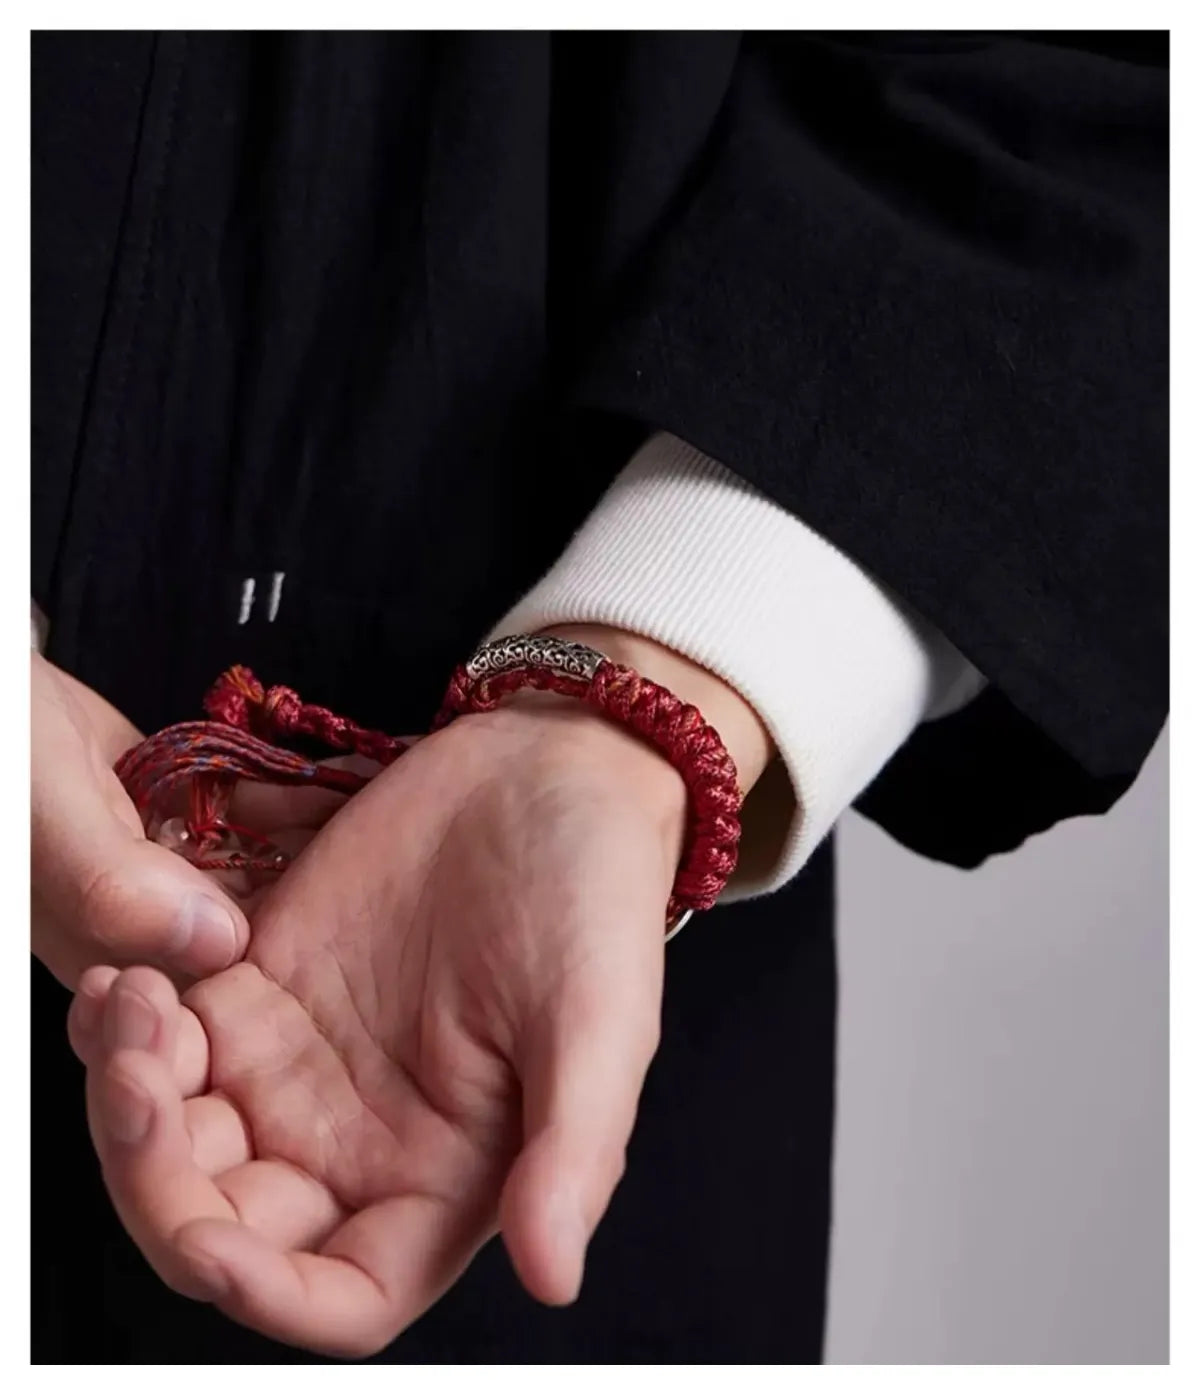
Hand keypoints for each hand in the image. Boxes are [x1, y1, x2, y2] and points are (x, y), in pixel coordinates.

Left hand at [68, 631, 771, 1356]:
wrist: (550, 770)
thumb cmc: (596, 898)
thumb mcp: (600, 1023)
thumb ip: (574, 1152)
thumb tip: (553, 1282)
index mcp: (442, 1179)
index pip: (341, 1292)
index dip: (267, 1295)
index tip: (209, 1241)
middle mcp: (356, 1141)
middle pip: (227, 1223)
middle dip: (159, 1186)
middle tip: (140, 1083)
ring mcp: (297, 1063)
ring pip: (175, 1139)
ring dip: (126, 1102)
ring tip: (131, 1008)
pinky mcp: (257, 983)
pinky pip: (163, 1040)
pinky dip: (125, 1028)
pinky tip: (125, 980)